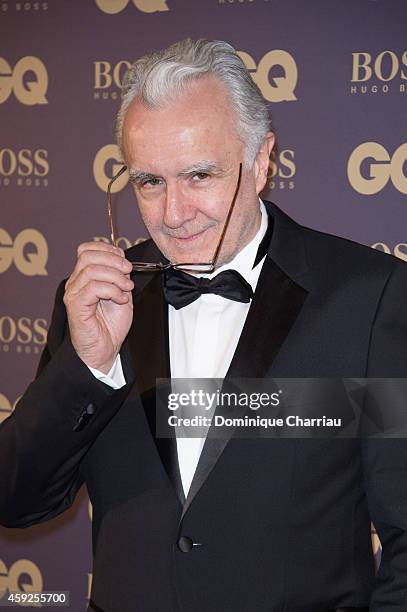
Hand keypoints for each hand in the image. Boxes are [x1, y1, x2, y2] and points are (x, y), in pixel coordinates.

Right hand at [63, 242, 133, 372]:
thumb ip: (120, 276)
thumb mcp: (121, 293)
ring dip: (115, 277)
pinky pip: (93, 288)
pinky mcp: (75, 306)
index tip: (124, 260)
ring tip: (126, 289)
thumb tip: (123, 262)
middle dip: (113, 260)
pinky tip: (120, 299)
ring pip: (91, 270)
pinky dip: (112, 290)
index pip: (87, 249)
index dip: (107, 249)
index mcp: (84, 277)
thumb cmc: (110, 325)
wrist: (105, 349)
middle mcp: (75, 283)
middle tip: (127, 272)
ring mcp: (73, 294)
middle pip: (87, 256)